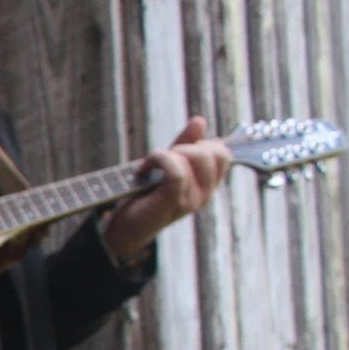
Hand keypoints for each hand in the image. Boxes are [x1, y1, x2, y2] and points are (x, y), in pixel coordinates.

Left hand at [100, 117, 232, 262]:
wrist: (124, 228)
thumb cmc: (144, 195)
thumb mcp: (167, 164)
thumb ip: (185, 144)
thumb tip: (199, 120)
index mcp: (207, 185)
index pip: (225, 155)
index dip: (204, 144)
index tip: (179, 151)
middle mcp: (205, 194)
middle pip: (213, 153)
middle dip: (186, 146)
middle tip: (163, 157)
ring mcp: (192, 200)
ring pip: (197, 158)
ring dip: (170, 152)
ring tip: (151, 164)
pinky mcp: (173, 203)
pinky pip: (177, 172)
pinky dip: (160, 160)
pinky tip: (144, 168)